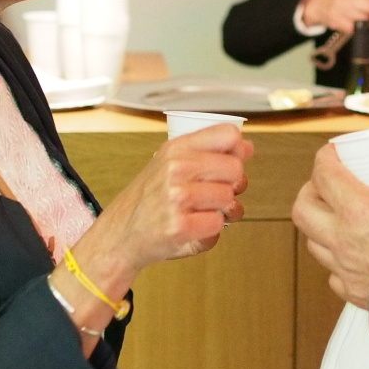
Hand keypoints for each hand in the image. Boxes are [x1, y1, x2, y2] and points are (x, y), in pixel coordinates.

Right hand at [77, 123, 253, 285]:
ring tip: (204, 211)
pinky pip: (218, 224)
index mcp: (176, 148)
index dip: (238, 150)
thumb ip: (206, 152)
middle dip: (233, 185)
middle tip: (217, 192)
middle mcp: (176, 169)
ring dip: (222, 210)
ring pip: (230, 199)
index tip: (233, 161)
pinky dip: (211, 230)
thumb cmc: (149, 199)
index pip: (228, 135)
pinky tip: (195, 226)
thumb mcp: (169, 162)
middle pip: (236, 170)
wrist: (121, 233)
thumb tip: (247, 147)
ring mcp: (177, 197)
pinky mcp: (180, 226)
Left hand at [291, 121, 368, 307]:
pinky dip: (334, 260)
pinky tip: (351, 253)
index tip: (332, 153)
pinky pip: (332, 274)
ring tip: (336, 216)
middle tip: (325, 184)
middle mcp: (344, 241)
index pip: (324, 175)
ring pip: (313, 243)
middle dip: (310, 192)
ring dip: (318, 226)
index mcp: (360, 212)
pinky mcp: (354, 292)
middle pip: (303, 210)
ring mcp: (346, 269)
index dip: (324, 159)